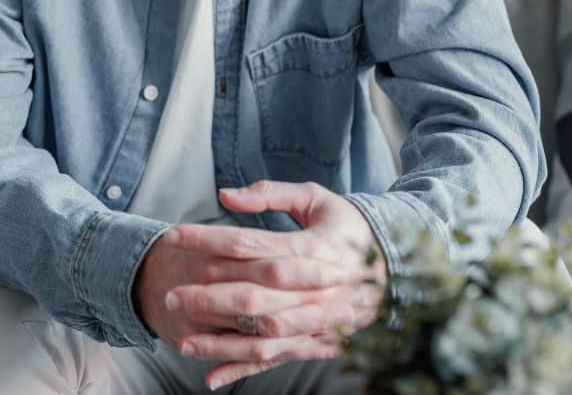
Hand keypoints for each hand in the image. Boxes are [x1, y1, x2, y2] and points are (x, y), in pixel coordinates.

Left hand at [163, 182, 386, 388]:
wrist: (399, 267)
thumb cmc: (348, 227)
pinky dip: (242, 371)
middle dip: (207, 296)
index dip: (207, 239)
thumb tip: (225, 195)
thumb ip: (271, 194)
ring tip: (182, 340)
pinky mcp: (318, 341)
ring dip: (220, 340)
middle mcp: (314, 288)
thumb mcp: (316, 199)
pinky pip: (276, 359)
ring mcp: (317, 319)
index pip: (248, 243)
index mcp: (311, 247)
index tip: (173, 235)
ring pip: (262, 335)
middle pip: (252, 294)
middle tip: (171, 295)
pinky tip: (211, 377)